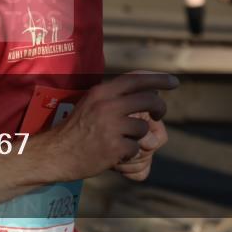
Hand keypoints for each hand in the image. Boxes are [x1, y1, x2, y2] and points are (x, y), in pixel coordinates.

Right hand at [46, 71, 177, 180]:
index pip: (135, 79)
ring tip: (121, 139)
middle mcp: (107, 105)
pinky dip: (129, 152)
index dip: (158, 79)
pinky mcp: (114, 147)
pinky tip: (114, 153)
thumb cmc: (75, 128)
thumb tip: (144, 90)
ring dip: (137, 135)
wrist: (56, 153)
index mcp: (101, 92)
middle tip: (159, 114)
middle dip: (159, 108)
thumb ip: (112, 96)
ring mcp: (111, 126)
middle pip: (148, 100)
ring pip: (143, 127)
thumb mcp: (90, 103)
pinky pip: (136, 148)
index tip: (174, 82)